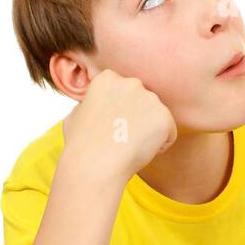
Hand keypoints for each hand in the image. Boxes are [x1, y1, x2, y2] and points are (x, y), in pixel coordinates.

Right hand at [61, 68, 176, 185]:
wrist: (95, 165)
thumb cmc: (81, 145)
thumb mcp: (75, 115)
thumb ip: (90, 104)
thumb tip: (93, 104)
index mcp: (108, 79)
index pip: (123, 92)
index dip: (117, 111)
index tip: (107, 126)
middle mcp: (131, 83)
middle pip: (142, 102)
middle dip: (136, 118)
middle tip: (119, 137)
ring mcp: (150, 99)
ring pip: (156, 118)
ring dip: (147, 132)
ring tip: (128, 146)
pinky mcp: (164, 118)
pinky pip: (169, 133)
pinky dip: (159, 145)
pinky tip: (139, 151)